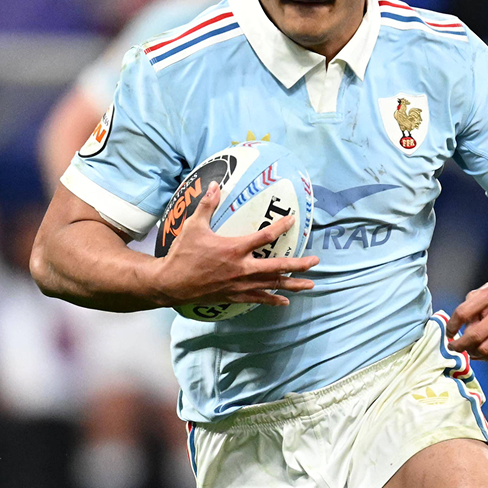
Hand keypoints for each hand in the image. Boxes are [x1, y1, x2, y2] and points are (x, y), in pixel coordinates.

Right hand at [151, 186, 318, 307]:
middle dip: (299, 265)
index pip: (264, 236)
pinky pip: (258, 298)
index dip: (281, 227)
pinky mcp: (234, 295)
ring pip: (272, 285)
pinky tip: (284, 302)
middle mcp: (242, 268)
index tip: (293, 220)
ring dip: (293, 285)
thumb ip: (207, 205)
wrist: (171, 284)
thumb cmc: (182, 254)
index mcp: (234, 248)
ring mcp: (240, 284)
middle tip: (315, 262)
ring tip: (310, 285)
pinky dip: (272, 300)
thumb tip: (214, 185)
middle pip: (277, 267)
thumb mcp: (193, 226)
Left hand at [448, 279, 487, 360]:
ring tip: (469, 349)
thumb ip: (470, 305)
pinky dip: (485, 358)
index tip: (449, 332)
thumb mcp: (485, 291)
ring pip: (485, 349)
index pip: (463, 313)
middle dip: (459, 345)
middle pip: (474, 335)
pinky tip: (480, 354)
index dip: (452, 326)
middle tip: (454, 347)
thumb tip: (458, 326)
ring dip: (472, 352)